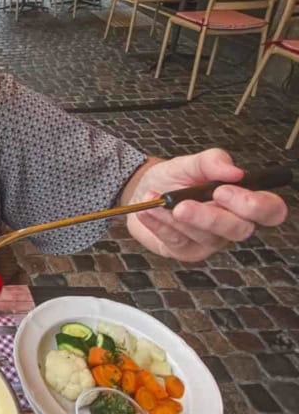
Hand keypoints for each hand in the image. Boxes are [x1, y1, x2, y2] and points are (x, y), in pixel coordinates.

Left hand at [125, 148, 287, 261]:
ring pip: (204, 235)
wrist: (142, 192)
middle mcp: (232, 224)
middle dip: (211, 217)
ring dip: (175, 217)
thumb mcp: (191, 163)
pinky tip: (148, 210)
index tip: (223, 190)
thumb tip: (234, 171)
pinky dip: (159, 223)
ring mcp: (210, 241)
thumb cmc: (175, 179)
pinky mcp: (187, 252)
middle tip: (184, 204)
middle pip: (239, 230)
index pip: (270, 210)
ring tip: (156, 199)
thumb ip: (212, 162)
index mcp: (243, 201)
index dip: (256, 205)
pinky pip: (177, 241)